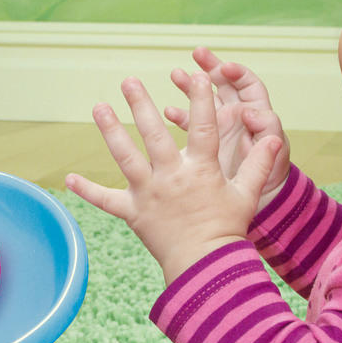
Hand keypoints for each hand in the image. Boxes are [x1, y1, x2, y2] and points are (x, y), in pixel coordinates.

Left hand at [67, 68, 278, 283]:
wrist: (205, 266)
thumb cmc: (228, 230)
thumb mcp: (247, 195)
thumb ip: (259, 164)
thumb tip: (273, 136)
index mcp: (200, 170)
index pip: (203, 127)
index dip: (202, 100)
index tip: (198, 76)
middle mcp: (171, 176)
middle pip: (153, 133)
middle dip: (139, 104)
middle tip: (128, 81)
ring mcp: (149, 194)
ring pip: (125, 157)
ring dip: (110, 131)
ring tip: (98, 106)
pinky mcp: (133, 213)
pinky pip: (106, 200)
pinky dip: (87, 190)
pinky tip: (68, 177)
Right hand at [188, 46, 290, 201]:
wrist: (259, 198)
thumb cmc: (273, 173)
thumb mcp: (276, 152)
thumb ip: (266, 129)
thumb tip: (250, 112)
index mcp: (256, 111)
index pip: (247, 83)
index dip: (237, 73)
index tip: (224, 67)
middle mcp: (236, 113)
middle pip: (223, 83)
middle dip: (210, 67)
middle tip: (198, 53)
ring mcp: (219, 125)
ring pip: (203, 99)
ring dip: (190, 86)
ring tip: (176, 74)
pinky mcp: (205, 140)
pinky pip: (190, 122)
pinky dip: (179, 116)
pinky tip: (167, 111)